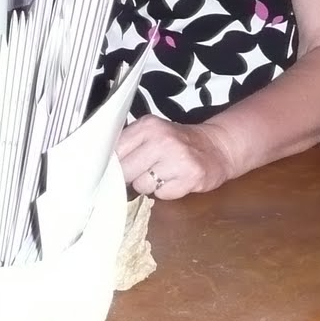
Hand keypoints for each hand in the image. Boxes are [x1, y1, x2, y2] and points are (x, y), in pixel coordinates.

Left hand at [116, 116, 235, 199]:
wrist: (216, 147)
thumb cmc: (177, 142)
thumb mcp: (152, 133)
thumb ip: (129, 144)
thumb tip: (103, 165)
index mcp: (147, 125)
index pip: (115, 151)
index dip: (112, 165)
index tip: (114, 170)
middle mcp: (161, 140)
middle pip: (126, 171)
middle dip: (130, 176)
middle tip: (143, 171)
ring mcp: (177, 159)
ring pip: (142, 186)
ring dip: (149, 185)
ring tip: (162, 174)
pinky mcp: (190, 177)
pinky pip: (161, 195)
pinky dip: (166, 192)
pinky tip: (175, 180)